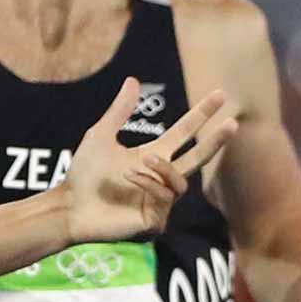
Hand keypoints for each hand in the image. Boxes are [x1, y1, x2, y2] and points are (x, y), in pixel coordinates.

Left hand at [62, 79, 237, 243]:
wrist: (68, 206)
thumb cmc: (83, 175)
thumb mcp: (101, 137)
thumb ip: (120, 111)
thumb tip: (133, 80)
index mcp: (152, 157)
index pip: (184, 134)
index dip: (201, 115)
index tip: (221, 95)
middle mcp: (160, 178)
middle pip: (198, 159)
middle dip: (215, 141)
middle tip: (232, 123)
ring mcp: (159, 201)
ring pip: (180, 182)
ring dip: (163, 168)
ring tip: (143, 160)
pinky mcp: (154, 221)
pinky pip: (164, 199)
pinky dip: (149, 183)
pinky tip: (131, 177)